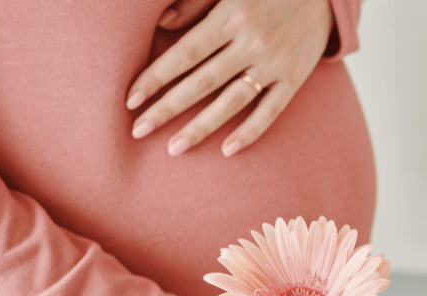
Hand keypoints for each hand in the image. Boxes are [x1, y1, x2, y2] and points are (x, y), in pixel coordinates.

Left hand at [127, 0, 333, 155]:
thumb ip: (196, 3)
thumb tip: (163, 24)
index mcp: (231, 16)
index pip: (184, 53)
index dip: (156, 77)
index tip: (131, 100)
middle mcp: (251, 42)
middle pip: (202, 82)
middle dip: (167, 108)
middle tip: (138, 131)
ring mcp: (274, 62)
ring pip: (231, 101)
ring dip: (201, 127)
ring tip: (174, 148)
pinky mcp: (295, 77)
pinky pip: (271, 110)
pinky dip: (250, 131)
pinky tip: (227, 150)